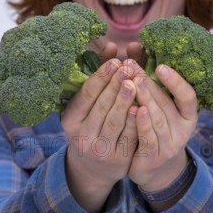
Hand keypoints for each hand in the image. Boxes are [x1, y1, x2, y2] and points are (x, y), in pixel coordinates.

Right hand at [60, 53, 138, 211]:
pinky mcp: (118, 160)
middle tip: (128, 67)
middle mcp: (82, 136)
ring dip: (126, 100)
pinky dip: (136, 120)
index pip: (86, 96)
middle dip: (115, 85)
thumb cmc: (91, 125)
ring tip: (135, 82)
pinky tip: (142, 105)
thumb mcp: (87, 105)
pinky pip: (129, 136)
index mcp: (70, 120)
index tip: (115, 62)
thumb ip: (101, 75)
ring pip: (115, 121)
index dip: (101, 77)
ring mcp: (100, 149)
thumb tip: (112, 45)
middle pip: (101, 106)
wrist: (94, 167)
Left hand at [127, 60, 197, 192]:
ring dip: (143, 99)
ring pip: (157, 119)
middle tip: (131, 66)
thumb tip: (134, 45)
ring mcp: (170, 144)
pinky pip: (148, 138)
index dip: (176, 81)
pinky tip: (132, 109)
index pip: (188, 96)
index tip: (160, 66)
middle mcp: (182, 129)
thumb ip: (146, 76)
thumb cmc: (154, 126)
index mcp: (187, 114)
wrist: (153, 167)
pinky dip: (141, 123)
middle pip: (166, 103)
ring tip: (130, 83)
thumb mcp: (156, 103)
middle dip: (148, 83)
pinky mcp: (155, 156)